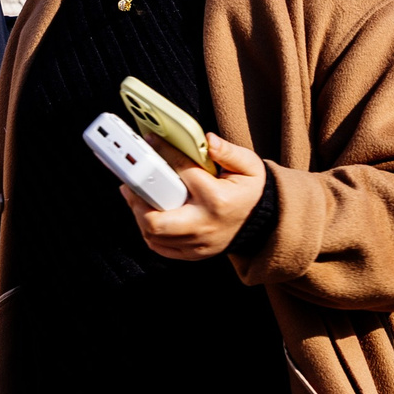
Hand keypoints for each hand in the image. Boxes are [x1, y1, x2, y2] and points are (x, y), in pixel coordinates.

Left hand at [122, 131, 266, 260]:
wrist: (264, 224)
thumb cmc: (252, 192)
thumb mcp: (250, 167)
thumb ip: (228, 151)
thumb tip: (208, 140)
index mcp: (216, 198)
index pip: (181, 172)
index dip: (162, 153)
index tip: (150, 141)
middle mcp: (204, 223)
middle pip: (156, 219)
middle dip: (136, 199)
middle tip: (129, 181)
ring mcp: (197, 242)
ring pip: (153, 234)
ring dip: (138, 213)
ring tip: (134, 194)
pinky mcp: (193, 253)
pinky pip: (159, 247)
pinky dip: (147, 231)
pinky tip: (145, 213)